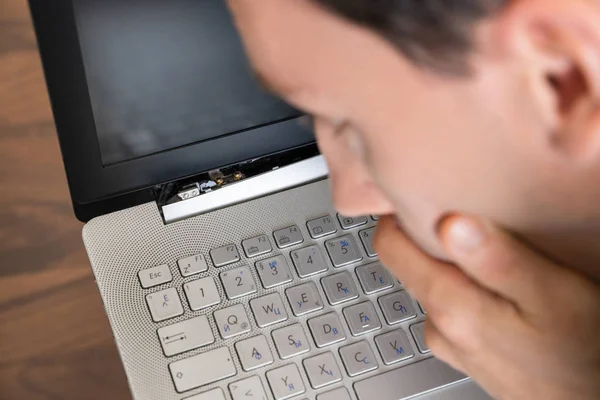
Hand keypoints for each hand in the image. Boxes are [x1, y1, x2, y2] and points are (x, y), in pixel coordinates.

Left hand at [375, 215, 599, 399]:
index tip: (422, 193)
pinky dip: (465, 290)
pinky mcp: (467, 354)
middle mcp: (441, 328)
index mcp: (451, 307)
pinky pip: (452, 309)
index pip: (390, 246)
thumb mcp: (550, 294)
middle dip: (427, 236)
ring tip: (484, 250)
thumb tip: (449, 224)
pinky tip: (497, 289)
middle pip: (410, 264)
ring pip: (432, 286)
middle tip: (462, 212)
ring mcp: (452, 344)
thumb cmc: (584, 350)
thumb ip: (497, 259)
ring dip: (449, 265)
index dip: (400, 214)